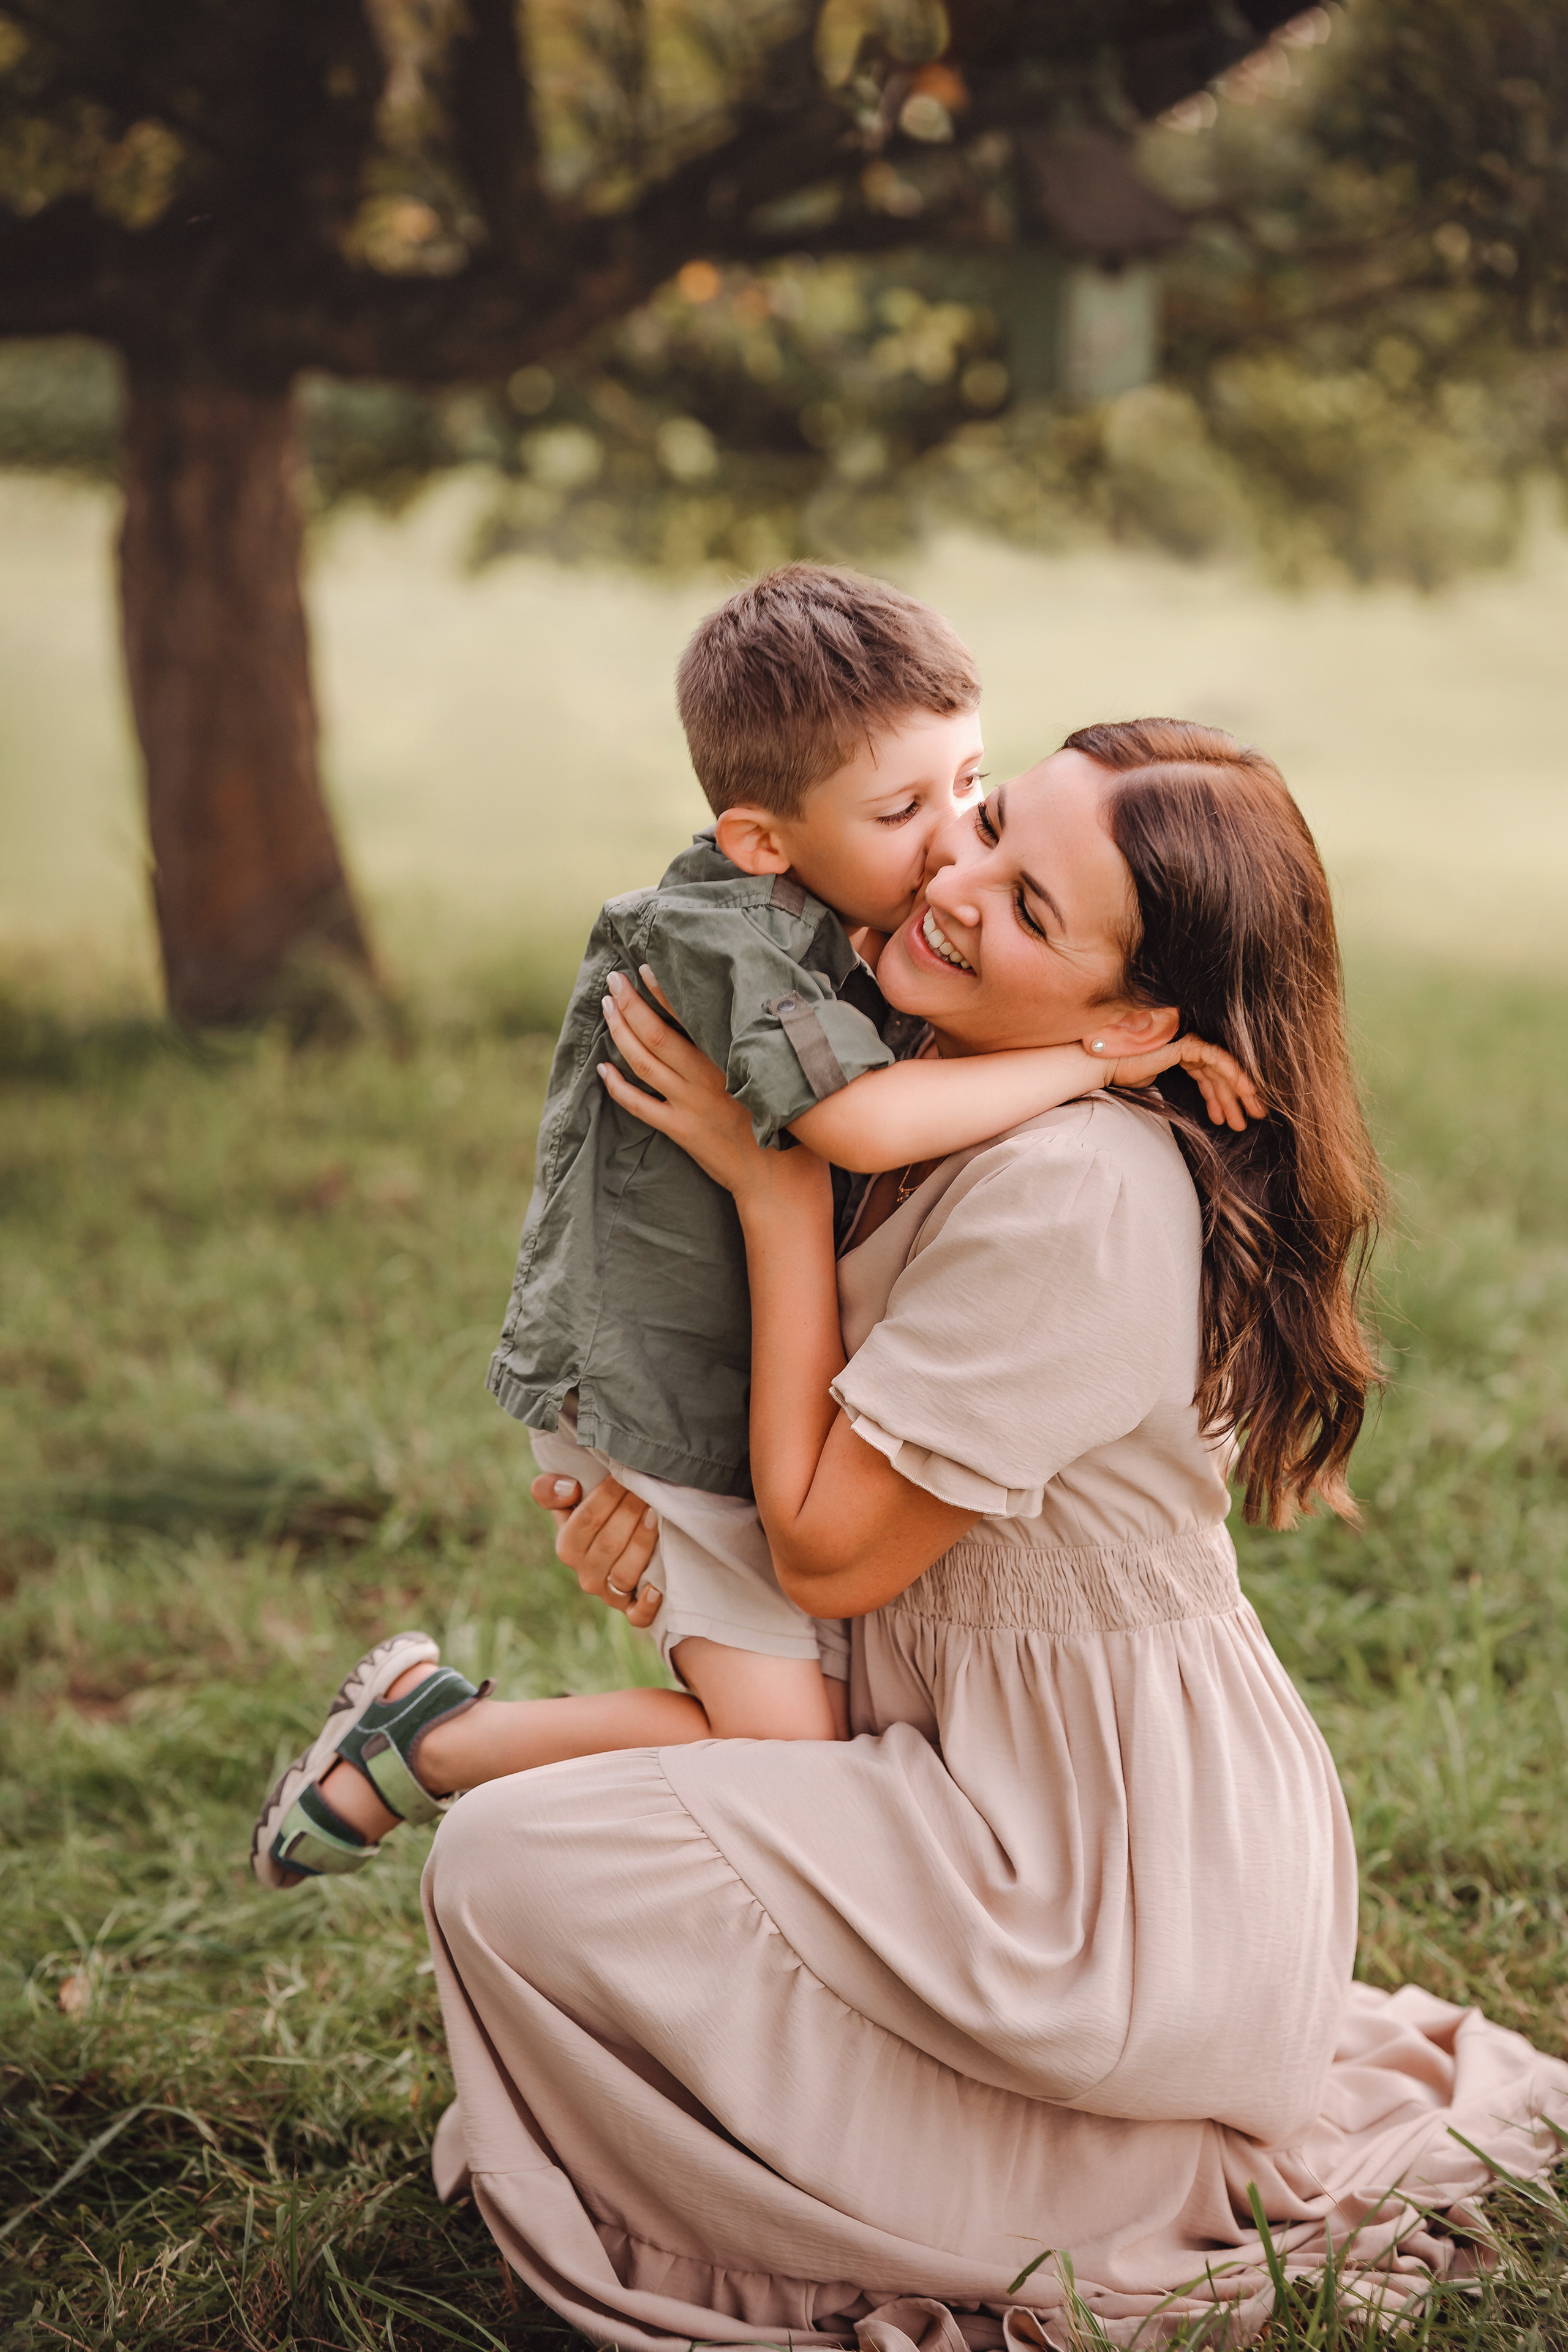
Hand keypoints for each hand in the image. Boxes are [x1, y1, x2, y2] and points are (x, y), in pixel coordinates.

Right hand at [529, 1471, 661, 1629]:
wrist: (615, 1548)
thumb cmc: (592, 1519)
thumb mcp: (566, 1502)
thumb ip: (549, 1490)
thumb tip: (567, 1488)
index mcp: (567, 1547)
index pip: (586, 1520)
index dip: (607, 1496)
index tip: (625, 1475)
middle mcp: (586, 1575)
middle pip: (609, 1543)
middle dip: (630, 1512)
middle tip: (646, 1489)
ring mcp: (609, 1595)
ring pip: (625, 1574)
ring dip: (642, 1544)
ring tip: (656, 1515)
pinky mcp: (632, 1610)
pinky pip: (638, 1615)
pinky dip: (647, 1605)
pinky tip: (656, 1589)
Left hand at [598, 966, 829, 1212]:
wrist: (782, 1184)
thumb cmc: (798, 1128)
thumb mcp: (791, 1078)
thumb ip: (774, 1044)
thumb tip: (785, 1003)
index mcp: (733, 1061)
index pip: (691, 1017)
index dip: (664, 991)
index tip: (646, 967)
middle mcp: (705, 1080)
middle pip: (656, 1036)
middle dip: (631, 1004)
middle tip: (614, 980)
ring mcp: (689, 1106)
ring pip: (643, 1064)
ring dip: (620, 1033)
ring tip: (607, 1007)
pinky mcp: (680, 1131)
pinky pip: (639, 1106)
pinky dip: (617, 1087)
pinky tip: (603, 1069)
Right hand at [1091, 1032, 1265, 1131]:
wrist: (1106, 1069)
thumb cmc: (1124, 1078)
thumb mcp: (1159, 1088)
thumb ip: (1180, 1090)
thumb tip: (1198, 1107)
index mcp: (1182, 1056)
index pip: (1211, 1077)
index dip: (1225, 1098)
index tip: (1236, 1119)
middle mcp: (1189, 1048)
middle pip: (1220, 1074)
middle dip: (1237, 1099)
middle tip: (1253, 1119)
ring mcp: (1188, 1044)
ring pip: (1222, 1070)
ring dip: (1237, 1094)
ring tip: (1243, 1119)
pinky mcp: (1187, 1045)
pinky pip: (1218, 1059)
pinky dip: (1234, 1074)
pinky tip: (1245, 1091)